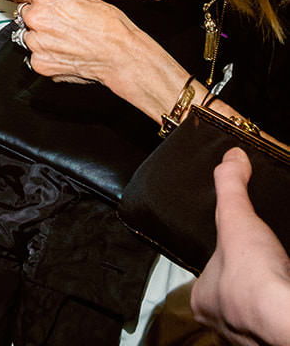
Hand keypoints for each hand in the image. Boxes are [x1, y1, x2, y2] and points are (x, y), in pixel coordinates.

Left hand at [4, 0, 153, 90]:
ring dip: (40, 37)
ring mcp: (36, 43)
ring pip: (28, 36)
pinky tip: (65, 53)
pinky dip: (46, 56)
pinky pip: (35, 56)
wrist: (120, 55)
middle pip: (22, 13)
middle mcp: (36, 17)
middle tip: (57, 22)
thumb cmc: (109, 25)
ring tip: (64, 39)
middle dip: (36, 16)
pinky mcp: (40, 64)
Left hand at [192, 149, 289, 344]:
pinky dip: (278, 304)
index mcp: (202, 300)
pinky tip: (283, 290)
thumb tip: (232, 156)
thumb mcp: (235, 216)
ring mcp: (246, 338)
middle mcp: (220, 325)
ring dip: (264, 296)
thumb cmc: (252, 276)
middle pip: (231, 295)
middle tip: (261, 265)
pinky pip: (271, 320)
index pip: (208, 276)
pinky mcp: (270, 342)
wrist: (284, 316)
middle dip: (245, 282)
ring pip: (252, 313)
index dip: (224, 260)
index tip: (239, 254)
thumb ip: (230, 185)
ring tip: (275, 278)